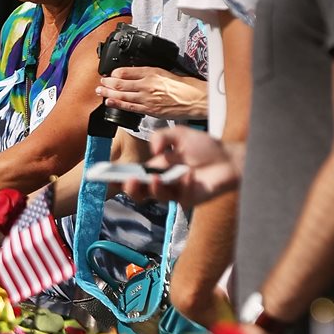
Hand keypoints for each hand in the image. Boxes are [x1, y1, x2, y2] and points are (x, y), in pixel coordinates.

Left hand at [96, 67, 206, 120]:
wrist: (195, 99)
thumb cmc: (186, 85)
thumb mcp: (166, 71)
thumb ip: (151, 73)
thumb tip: (137, 75)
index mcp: (151, 71)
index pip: (126, 71)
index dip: (114, 73)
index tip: (109, 74)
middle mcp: (147, 84)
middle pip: (120, 83)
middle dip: (108, 83)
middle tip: (101, 83)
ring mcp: (146, 98)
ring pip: (122, 95)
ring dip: (108, 93)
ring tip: (100, 91)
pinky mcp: (149, 110)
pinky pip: (129, 107)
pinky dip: (117, 104)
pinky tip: (109, 102)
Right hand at [120, 127, 241, 205]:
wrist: (229, 158)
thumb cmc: (205, 147)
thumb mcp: (180, 134)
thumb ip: (163, 136)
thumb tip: (154, 150)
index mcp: (156, 166)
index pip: (133, 174)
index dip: (118, 175)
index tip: (105, 174)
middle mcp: (162, 181)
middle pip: (139, 191)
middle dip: (131, 188)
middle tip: (128, 181)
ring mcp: (174, 192)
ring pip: (156, 196)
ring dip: (154, 188)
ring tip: (156, 178)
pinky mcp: (188, 199)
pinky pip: (180, 195)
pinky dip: (183, 184)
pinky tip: (190, 175)